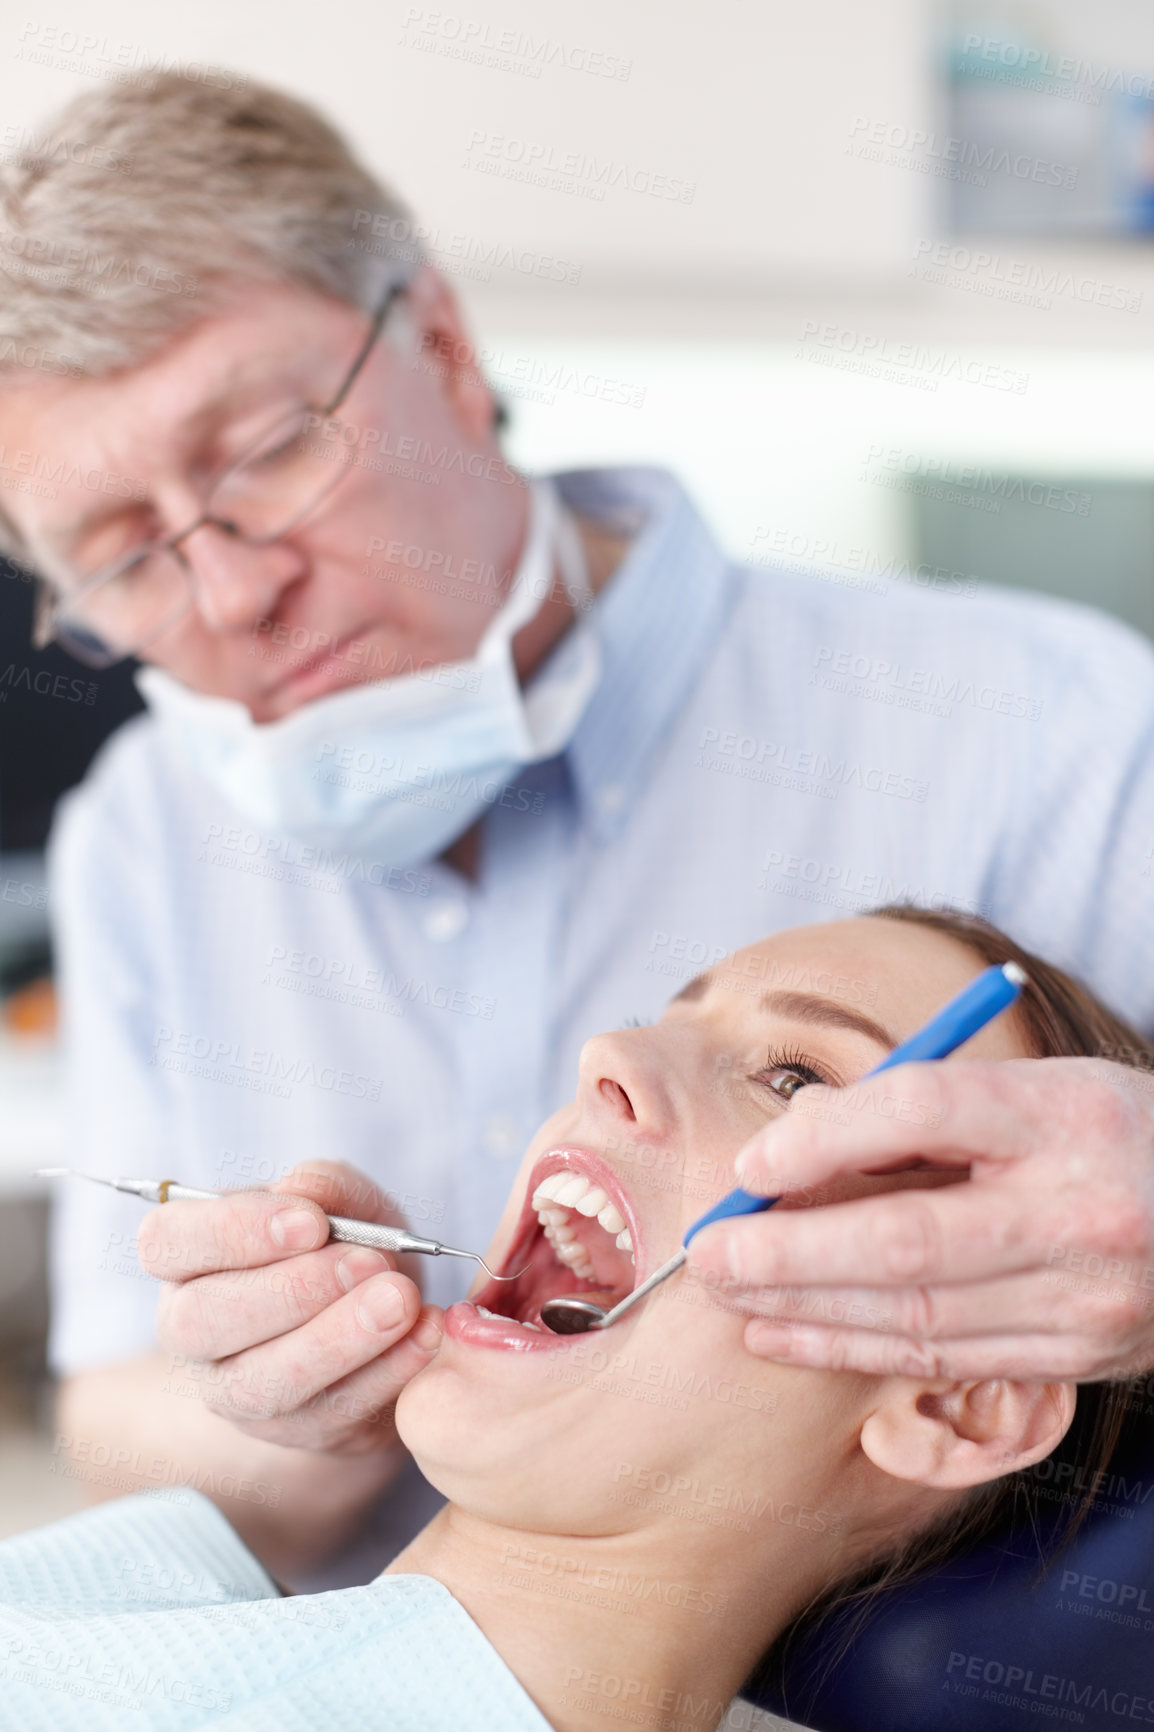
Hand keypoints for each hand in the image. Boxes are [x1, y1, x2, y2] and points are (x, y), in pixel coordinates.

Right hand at [139, 1160, 442, 1452]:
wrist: (382, 1318)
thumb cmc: (345, 1245)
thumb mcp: (345, 1202)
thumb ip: (328, 1186)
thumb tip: (306, 1187)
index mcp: (187, 1259)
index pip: (167, 1242)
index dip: (233, 1231)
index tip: (311, 1221)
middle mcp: (192, 1333)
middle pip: (203, 1321)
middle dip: (291, 1290)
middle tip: (366, 1262)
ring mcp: (236, 1394)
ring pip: (263, 1382)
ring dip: (338, 1340)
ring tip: (400, 1302)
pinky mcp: (297, 1434)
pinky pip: (332, 1413)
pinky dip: (387, 1372)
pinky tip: (425, 1334)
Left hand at [686, 1058, 1153, 1380]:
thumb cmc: (1110, 1135)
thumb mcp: (1038, 1086)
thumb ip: (922, 1103)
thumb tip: (799, 1129)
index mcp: (1064, 1116)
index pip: (923, 1111)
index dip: (825, 1136)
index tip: (754, 1160)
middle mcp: (1077, 1210)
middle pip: (906, 1235)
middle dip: (789, 1251)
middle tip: (708, 1252)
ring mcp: (1082, 1296)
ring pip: (917, 1314)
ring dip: (806, 1310)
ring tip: (730, 1295)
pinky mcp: (1077, 1356)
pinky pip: (945, 1359)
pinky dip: (854, 1349)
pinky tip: (788, 1335)